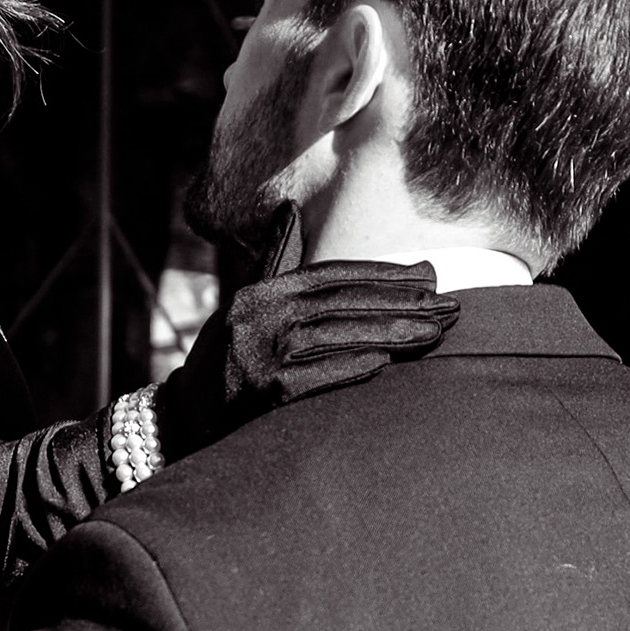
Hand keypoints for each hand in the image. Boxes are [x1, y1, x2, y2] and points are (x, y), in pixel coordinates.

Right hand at [149, 259, 456, 460]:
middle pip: (345, 303)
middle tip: (450, 305)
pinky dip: (353, 367)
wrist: (179, 422)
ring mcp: (259, 354)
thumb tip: (290, 209)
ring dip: (394, 333)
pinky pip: (319, 376)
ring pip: (340, 335)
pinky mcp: (262, 393)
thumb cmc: (223, 362)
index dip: (384, 273)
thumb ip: (275, 260)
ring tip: (436, 333)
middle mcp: (259, 316)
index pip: (333, 274)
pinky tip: (387, 361)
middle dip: (403, 303)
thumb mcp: (243, 304)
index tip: (428, 275)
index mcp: (260, 292)